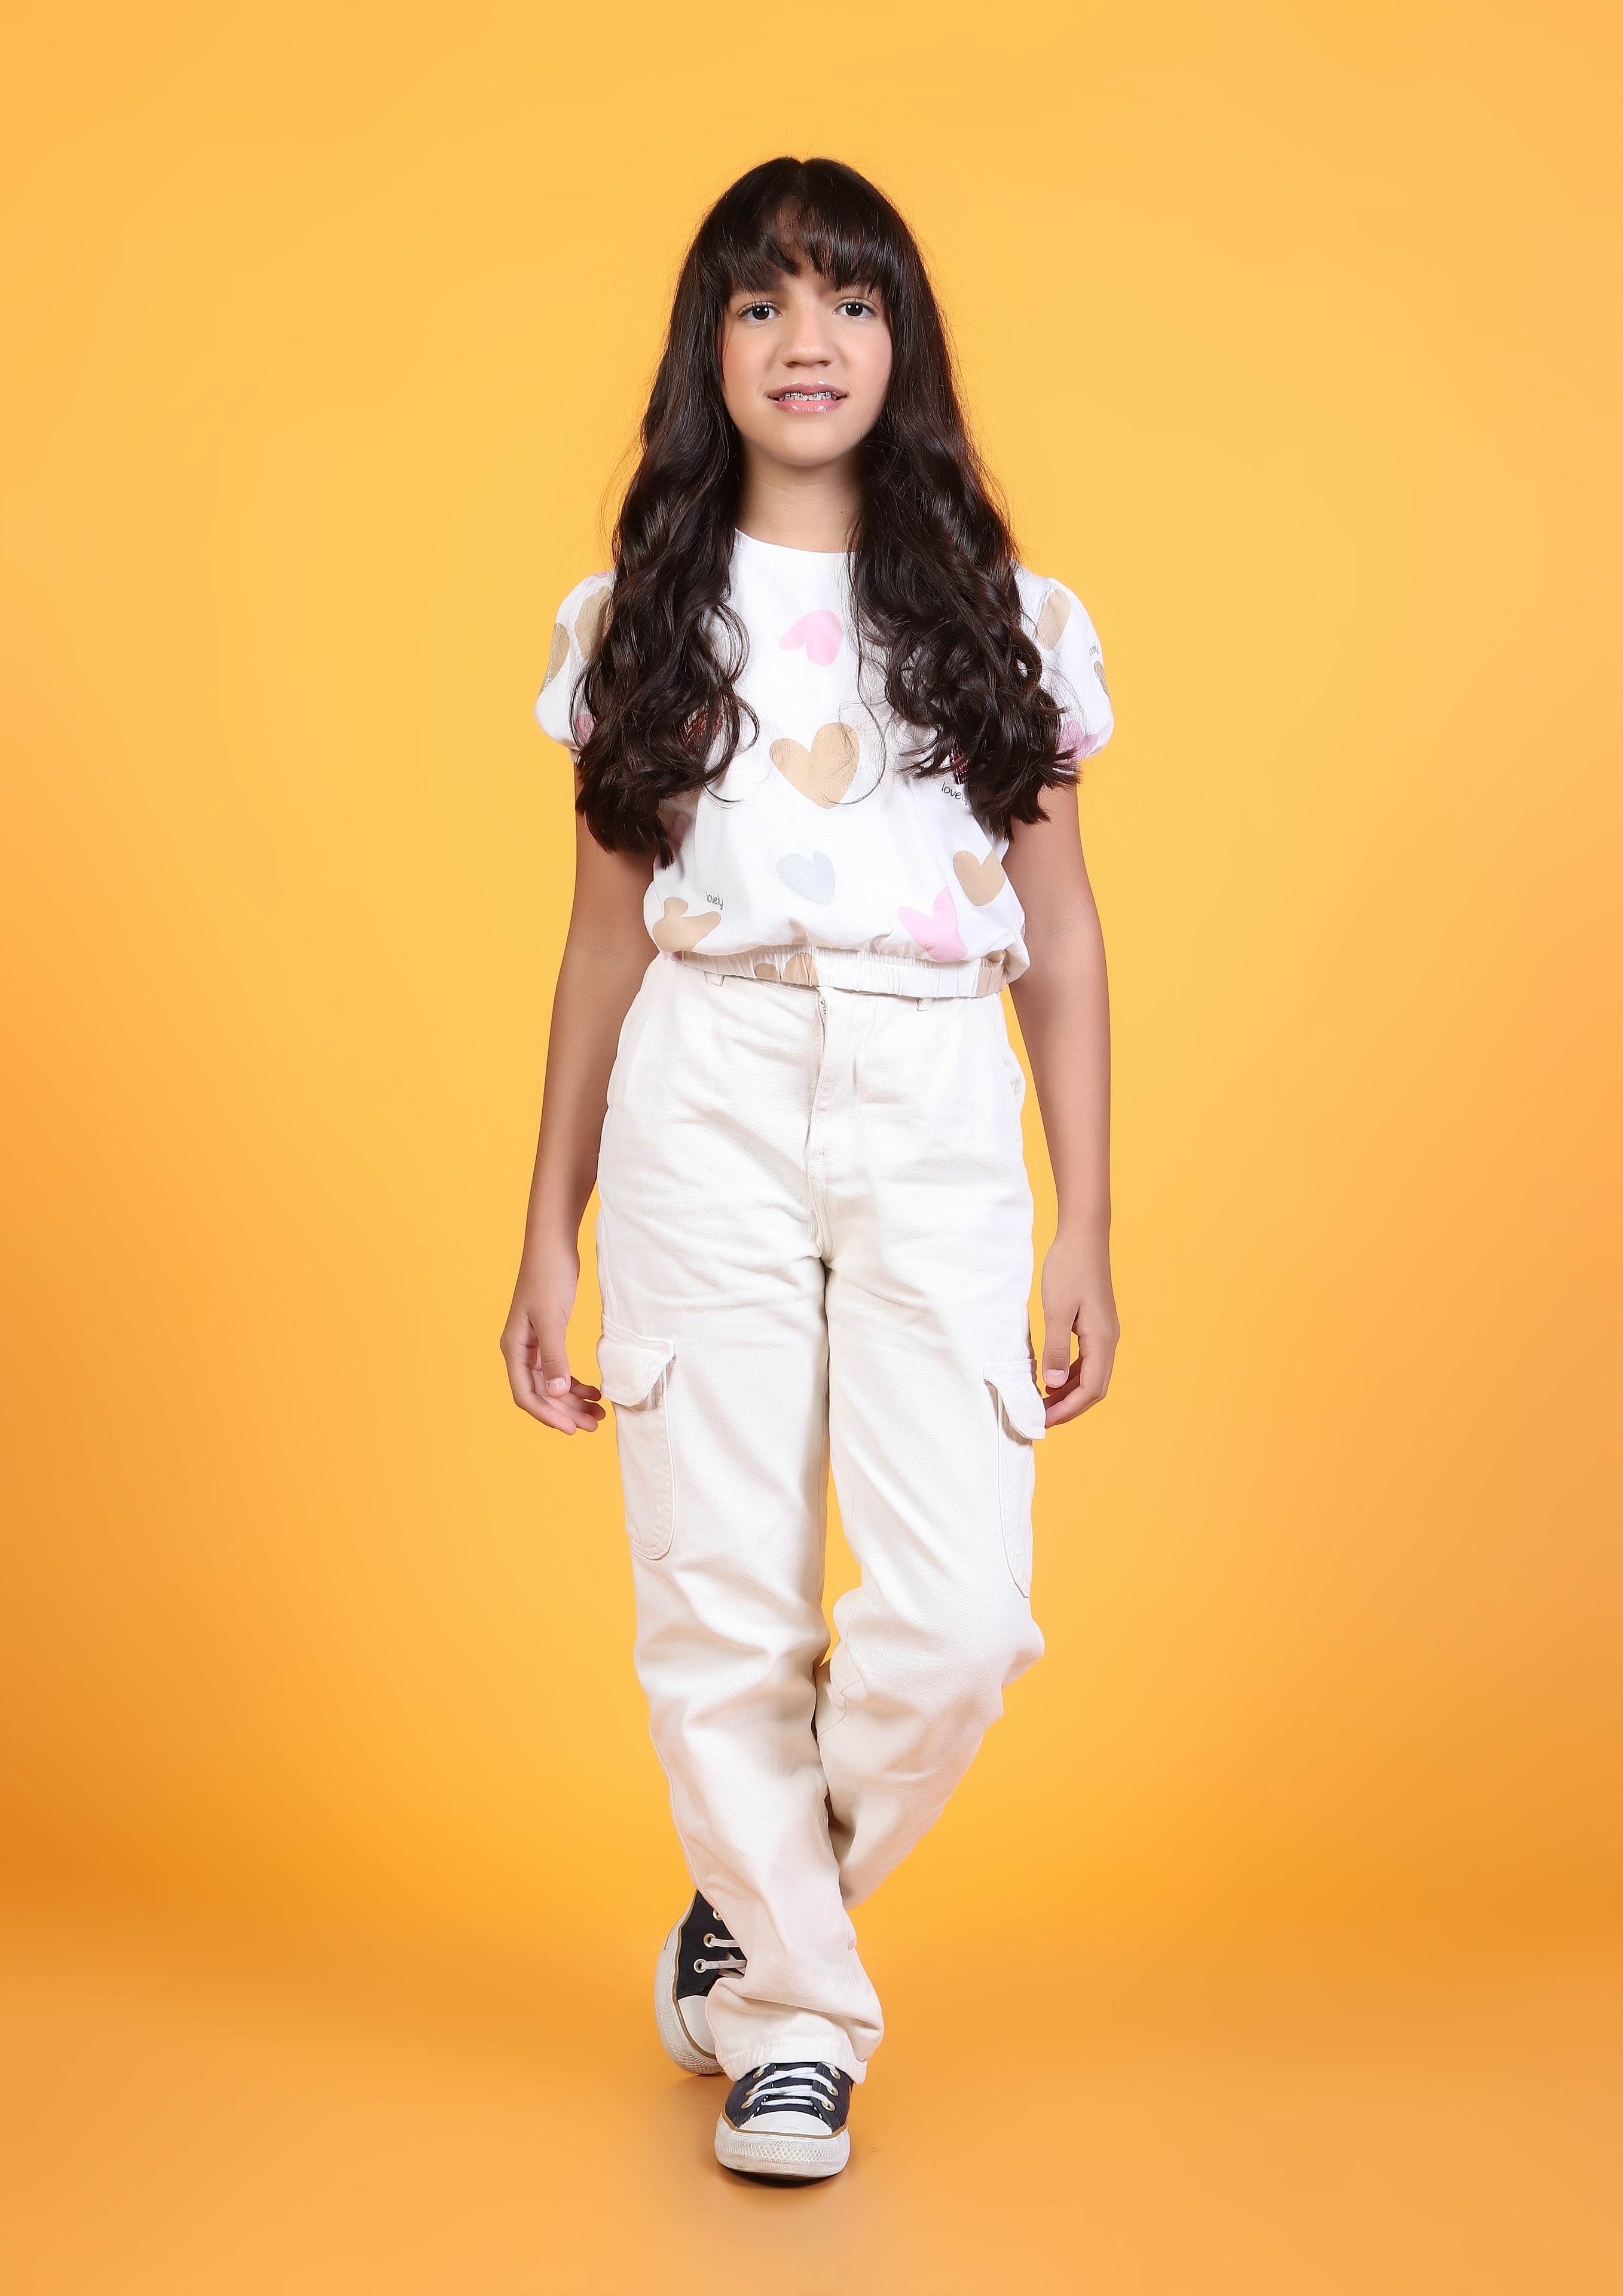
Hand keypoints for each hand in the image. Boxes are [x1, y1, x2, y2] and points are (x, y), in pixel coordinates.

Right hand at [499, 1237, 604, 1433]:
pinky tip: (595, 1390)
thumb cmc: (548, 1276)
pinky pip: (559, 1369)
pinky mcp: (549, 1336)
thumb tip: (558, 1392)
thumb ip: (554, 1357)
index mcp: (513, 1349)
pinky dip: (576, 1382)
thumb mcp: (551, 1318)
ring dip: (573, 1401)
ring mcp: (534, 1344)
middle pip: (541, 1394)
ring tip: (599, 1413)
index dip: (548, 1415)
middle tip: (594, 1425)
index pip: (527, 1394)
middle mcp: (520, 1350)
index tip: (572, 1429)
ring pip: (552, 1384)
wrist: (553, 1244)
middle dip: (566, 1412)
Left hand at [1038, 1229, 1119, 1426]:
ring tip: (1043, 1401)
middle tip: (1041, 1416)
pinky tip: (1052, 1376)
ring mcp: (1105, 1332)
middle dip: (1069, 1407)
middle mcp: (1109, 1339)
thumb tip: (1053, 1384)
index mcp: (1101, 1339)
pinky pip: (1087, 1360)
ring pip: (1092, 1375)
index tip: (1043, 1420)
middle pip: (1095, 1388)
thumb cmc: (1068, 1268)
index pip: (1090, 1389)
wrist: (1083, 1236)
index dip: (1067, 1410)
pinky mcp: (1097, 1324)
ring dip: (1069, 1392)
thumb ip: (1055, 1348)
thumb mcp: (1056, 1310)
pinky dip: (1071, 1374)